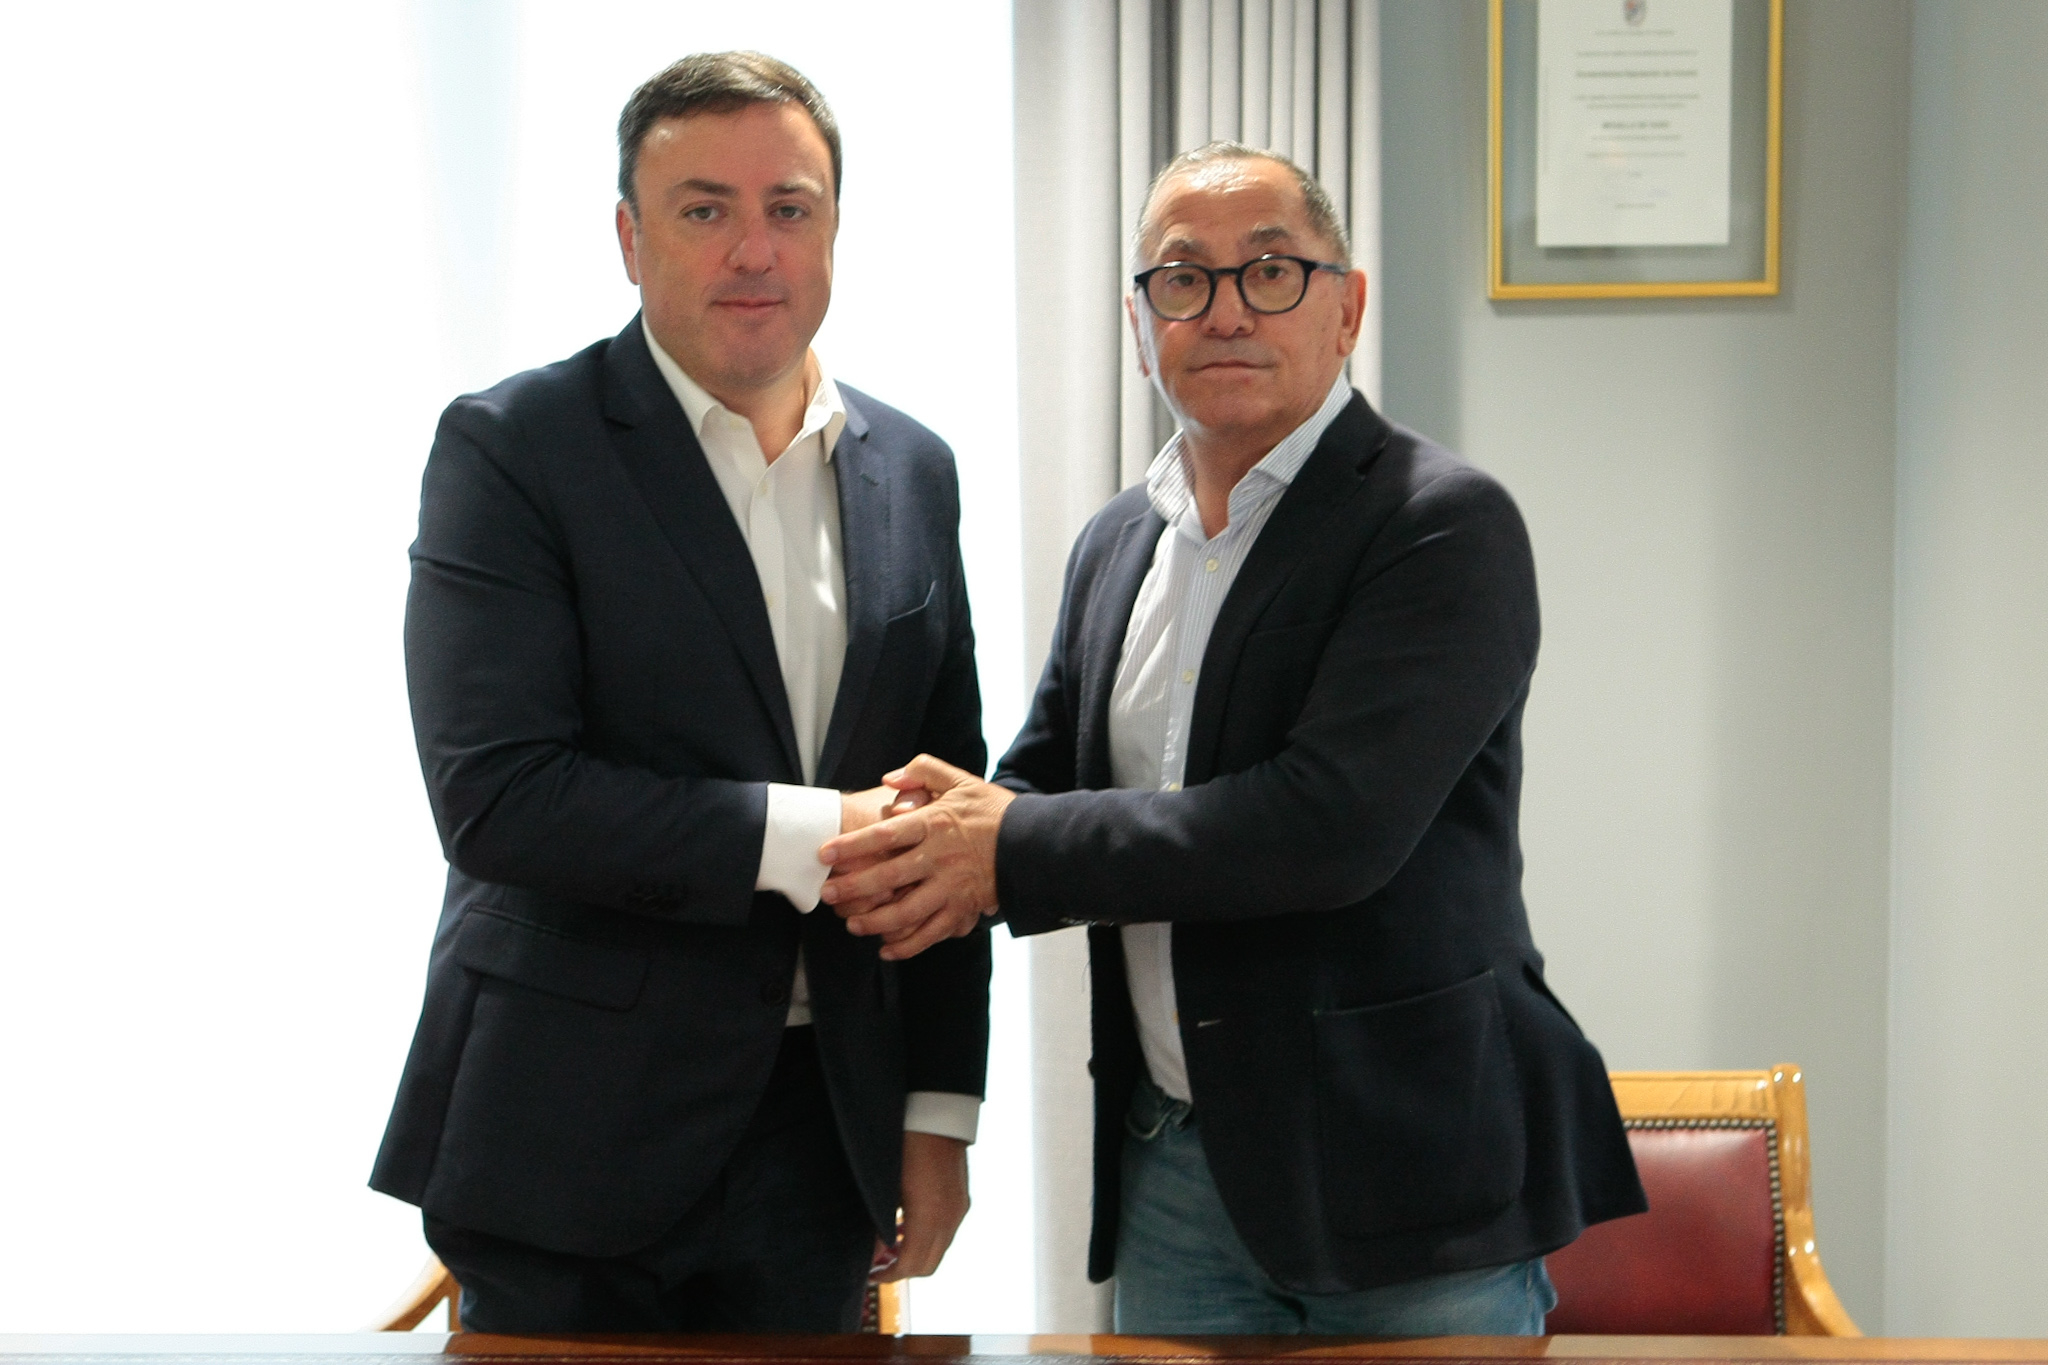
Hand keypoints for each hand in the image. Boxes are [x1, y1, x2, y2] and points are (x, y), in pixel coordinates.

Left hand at [819, 755, 1012, 960]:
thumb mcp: (960, 781)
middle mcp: (940, 857)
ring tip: (852, 924)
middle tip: (827, 893)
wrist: (1034, 841)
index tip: (826, 852)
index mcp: (935, 824)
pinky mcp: (964, 909)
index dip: (853, 845)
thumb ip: (923, 771)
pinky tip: (887, 950)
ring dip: (875, 921)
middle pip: (889, 875)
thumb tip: (889, 778)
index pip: (885, 834)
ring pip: (907, 911)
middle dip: (854, 887)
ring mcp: (952, 887)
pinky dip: (908, 945)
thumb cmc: (992, 810)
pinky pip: (932, 932)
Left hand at [871, 1130, 969, 1281]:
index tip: (871, 1274)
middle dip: (902, 1271)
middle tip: (878, 1266)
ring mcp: (959, 1209)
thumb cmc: (905, 1145)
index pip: (911, 1265)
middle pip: (928, 1265)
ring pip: (939, 1250)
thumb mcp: (886, 1188)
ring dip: (915, 1255)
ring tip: (889, 1248)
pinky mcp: (962, 1199)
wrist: (935, 1114)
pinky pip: (945, 1232)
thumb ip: (880, 1224)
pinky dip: (926, 1239)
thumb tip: (873, 1251)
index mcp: (930, 1218)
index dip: (889, 1275)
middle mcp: (950, 1218)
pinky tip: (906, 1227)